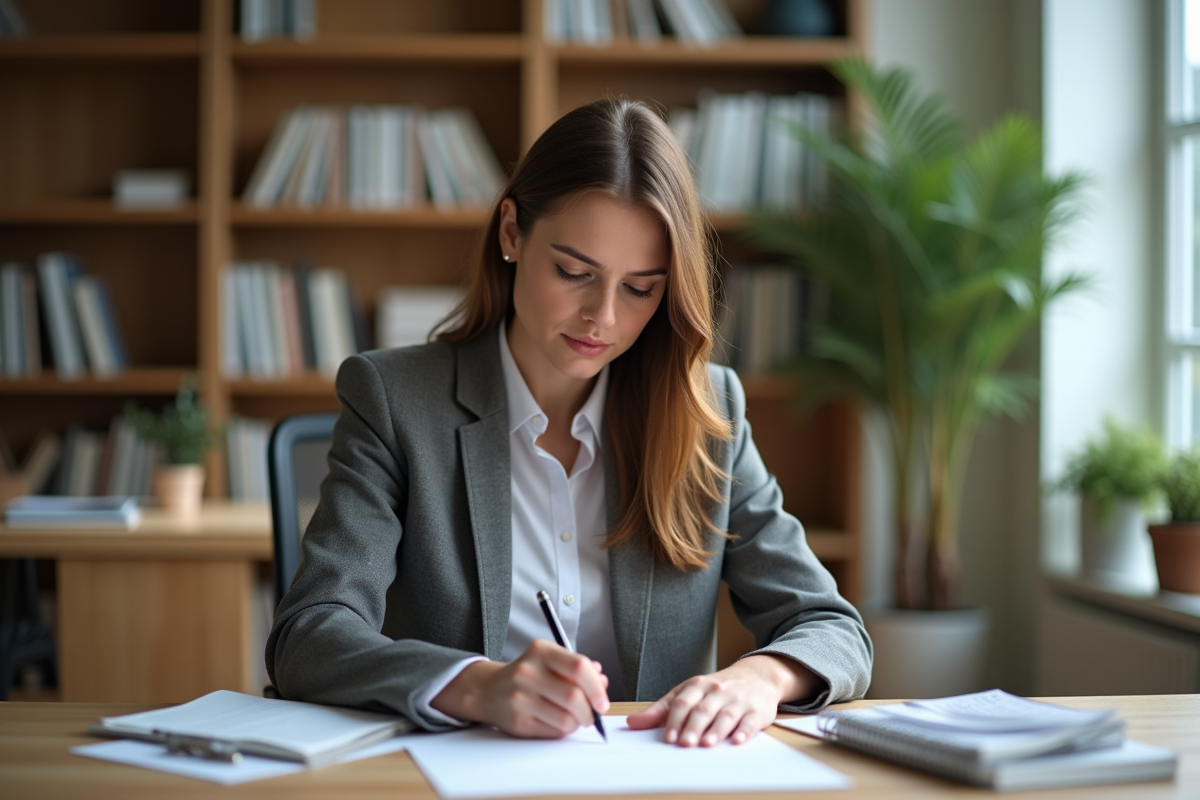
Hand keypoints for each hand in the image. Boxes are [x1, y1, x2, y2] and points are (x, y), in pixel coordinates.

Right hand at [430, 639, 609, 737]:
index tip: (602, 701)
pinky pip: (553, 731)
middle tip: (593, 714)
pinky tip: (559, 722)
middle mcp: (528, 672)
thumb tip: (602, 681)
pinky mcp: (517, 721)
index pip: (578, 667)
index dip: (596, 687)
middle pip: (574, 696)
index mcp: (541, 651)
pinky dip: (564, 730)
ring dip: (578, 722)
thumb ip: (577, 668)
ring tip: (575, 718)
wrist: (488, 690)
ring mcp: (520, 698)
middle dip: (590, 710)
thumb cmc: (527, 674)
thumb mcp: (550, 660)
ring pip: (566, 719)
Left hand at [626, 654, 817, 746]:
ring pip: (725, 716)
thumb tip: (632, 723)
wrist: (757, 676)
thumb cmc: (716, 689)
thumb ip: (661, 709)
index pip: (683, 702)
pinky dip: (744, 731)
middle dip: (693, 727)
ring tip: (707, 744)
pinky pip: (749, 721)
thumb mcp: (688, 692)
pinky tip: (737, 740)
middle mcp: (717, 691)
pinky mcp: (756, 711)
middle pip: (702, 710)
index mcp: (698, 685)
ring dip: (716, 731)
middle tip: (684, 744)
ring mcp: (738, 700)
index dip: (674, 720)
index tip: (668, 738)